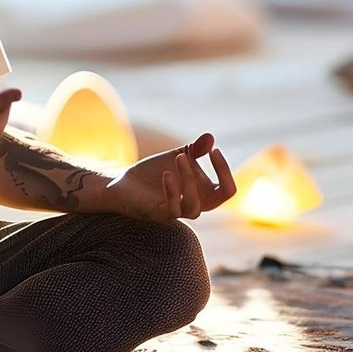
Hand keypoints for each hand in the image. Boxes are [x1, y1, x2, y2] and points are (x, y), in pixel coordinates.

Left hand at [99, 133, 235, 224]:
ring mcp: (178, 212)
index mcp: (202, 193)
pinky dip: (172, 192)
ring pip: (194, 207)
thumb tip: (211, 136)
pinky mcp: (160, 215)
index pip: (227, 189)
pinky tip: (167, 173)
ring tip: (179, 157)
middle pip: (219, 199)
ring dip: (189, 180)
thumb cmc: (155, 172)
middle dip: (215, 174)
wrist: (126, 183)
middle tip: (199, 151)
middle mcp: (193, 204)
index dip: (225, 170)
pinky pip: (173, 209)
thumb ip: (195, 149)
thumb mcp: (178, 157)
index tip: (213, 149)